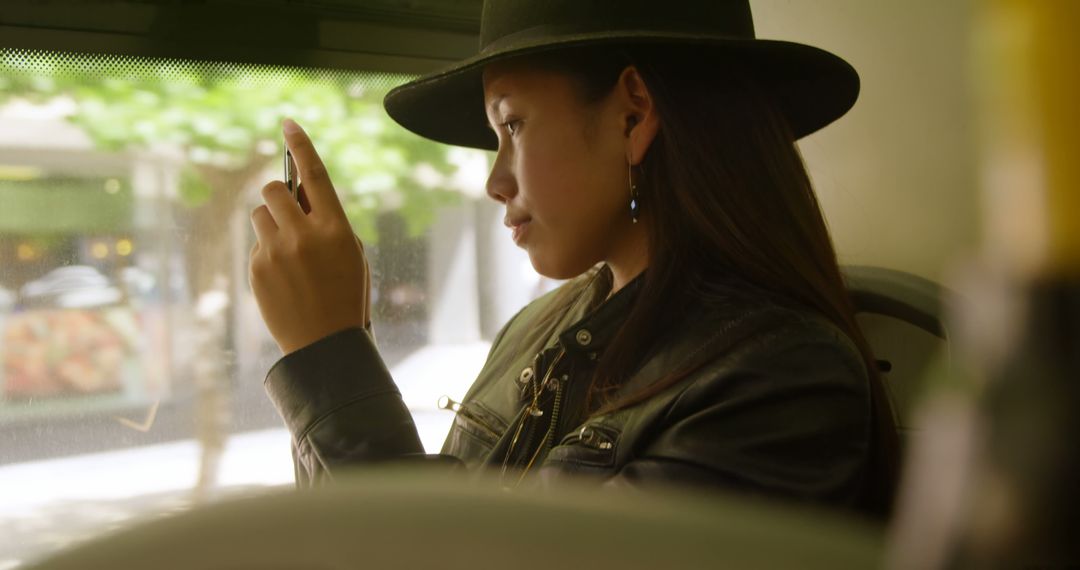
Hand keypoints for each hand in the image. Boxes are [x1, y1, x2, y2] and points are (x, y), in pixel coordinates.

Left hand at [249, 118, 370, 354]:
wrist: (324, 345)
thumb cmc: (345, 296)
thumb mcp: (351, 255)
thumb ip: (328, 223)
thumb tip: (301, 197)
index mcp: (336, 228)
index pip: (315, 174)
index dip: (301, 145)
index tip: (288, 124)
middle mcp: (304, 235)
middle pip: (274, 190)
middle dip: (278, 196)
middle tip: (287, 212)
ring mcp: (277, 251)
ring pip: (259, 214)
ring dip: (270, 223)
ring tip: (288, 252)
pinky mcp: (257, 268)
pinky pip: (256, 244)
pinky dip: (267, 252)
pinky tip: (283, 278)